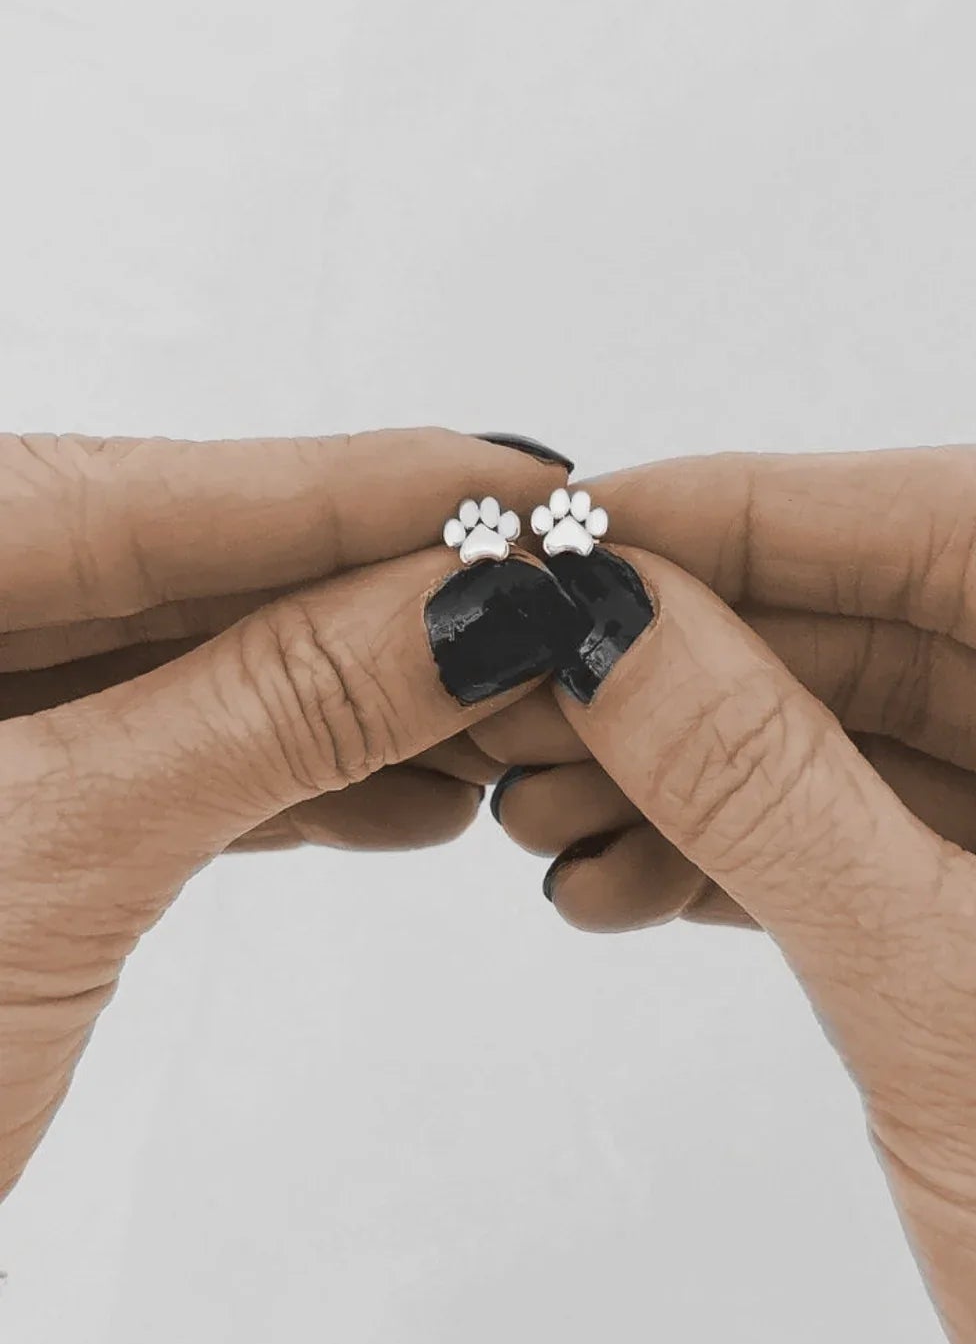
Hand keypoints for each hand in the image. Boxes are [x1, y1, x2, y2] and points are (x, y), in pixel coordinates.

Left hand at [0, 428, 562, 1197]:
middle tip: (550, 606)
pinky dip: (280, 787)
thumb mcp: (55, 856)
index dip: (361, 488)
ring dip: (350, 703)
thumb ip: (269, 710)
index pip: (156, 493)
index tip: (523, 486)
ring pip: (182, 676)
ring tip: (509, 717)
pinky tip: (410, 798)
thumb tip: (470, 605)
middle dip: (378, 598)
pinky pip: (153, 770)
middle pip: (181, 574)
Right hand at [499, 446, 975, 1343]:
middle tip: (530, 679)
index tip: (595, 525)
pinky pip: (876, 836)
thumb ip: (769, 794)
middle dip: (705, 658)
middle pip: (909, 627)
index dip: (772, 511)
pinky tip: (614, 879)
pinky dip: (745, 852)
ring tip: (541, 813)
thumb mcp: (947, 1006)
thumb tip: (608, 623)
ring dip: (700, 763)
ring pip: (875, 734)